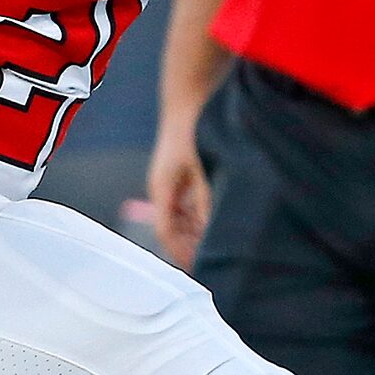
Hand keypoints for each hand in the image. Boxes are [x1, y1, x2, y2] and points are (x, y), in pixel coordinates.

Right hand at [147, 125, 210, 267]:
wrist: (183, 110)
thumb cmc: (189, 139)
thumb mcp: (200, 173)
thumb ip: (204, 200)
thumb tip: (210, 226)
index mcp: (161, 191)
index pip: (165, 231)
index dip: (178, 250)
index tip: (194, 265)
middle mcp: (161, 192)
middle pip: (171, 228)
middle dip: (187, 245)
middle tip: (207, 260)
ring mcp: (167, 186)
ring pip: (178, 219)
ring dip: (193, 232)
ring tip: (213, 244)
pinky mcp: (176, 181)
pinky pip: (183, 207)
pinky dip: (196, 218)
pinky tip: (211, 223)